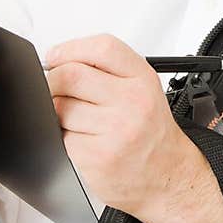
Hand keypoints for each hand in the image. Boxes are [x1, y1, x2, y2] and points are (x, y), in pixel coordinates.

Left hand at [43, 33, 193, 213]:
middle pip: (70, 75)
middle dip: (54, 82)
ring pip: (60, 107)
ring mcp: (115, 131)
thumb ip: (108, 70)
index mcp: (142, 80)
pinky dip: (65, 138)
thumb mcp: (143, 89)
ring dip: (59, 114)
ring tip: (81, 123)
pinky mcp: (97, 157)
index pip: (101, 48)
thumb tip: (59, 60)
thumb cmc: (150, 132)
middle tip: (58, 90)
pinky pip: (61, 137)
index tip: (56, 57)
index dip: (69, 49)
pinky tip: (85, 142)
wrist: (168, 175)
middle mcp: (132, 102)